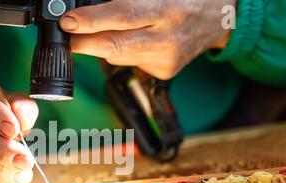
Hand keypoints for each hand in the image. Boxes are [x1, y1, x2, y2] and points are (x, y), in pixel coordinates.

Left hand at [60, 0, 234, 78]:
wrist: (219, 18)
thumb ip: (127, 0)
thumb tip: (92, 6)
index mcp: (167, 8)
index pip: (123, 15)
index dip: (92, 20)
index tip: (69, 21)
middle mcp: (167, 37)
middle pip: (115, 46)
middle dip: (84, 44)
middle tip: (66, 37)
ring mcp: (166, 59)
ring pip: (118, 57)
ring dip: (101, 46)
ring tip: (98, 32)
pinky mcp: (164, 72)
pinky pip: (131, 63)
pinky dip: (122, 52)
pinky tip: (134, 40)